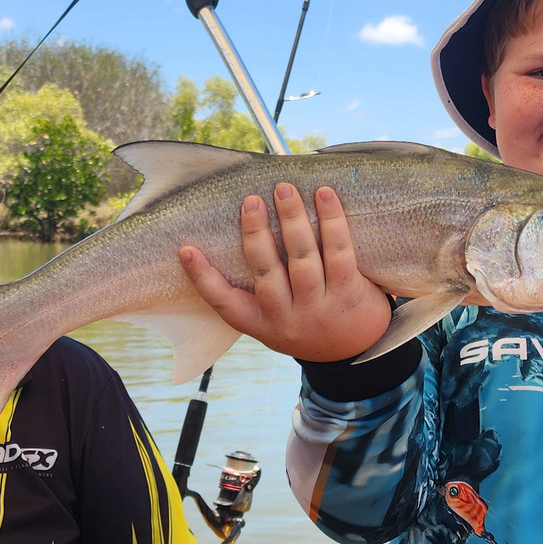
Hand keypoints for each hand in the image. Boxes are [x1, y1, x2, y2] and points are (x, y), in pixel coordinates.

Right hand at [179, 183, 392, 362]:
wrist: (356, 352)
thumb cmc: (310, 323)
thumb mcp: (277, 321)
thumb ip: (262, 290)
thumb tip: (245, 232)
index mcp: (260, 324)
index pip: (224, 303)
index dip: (203, 277)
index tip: (185, 249)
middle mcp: (286, 317)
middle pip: (266, 271)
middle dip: (255, 233)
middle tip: (250, 200)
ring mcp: (318, 307)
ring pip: (302, 258)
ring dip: (292, 220)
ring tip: (284, 190)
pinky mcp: (348, 294)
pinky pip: (339, 253)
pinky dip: (332, 222)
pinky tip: (324, 196)